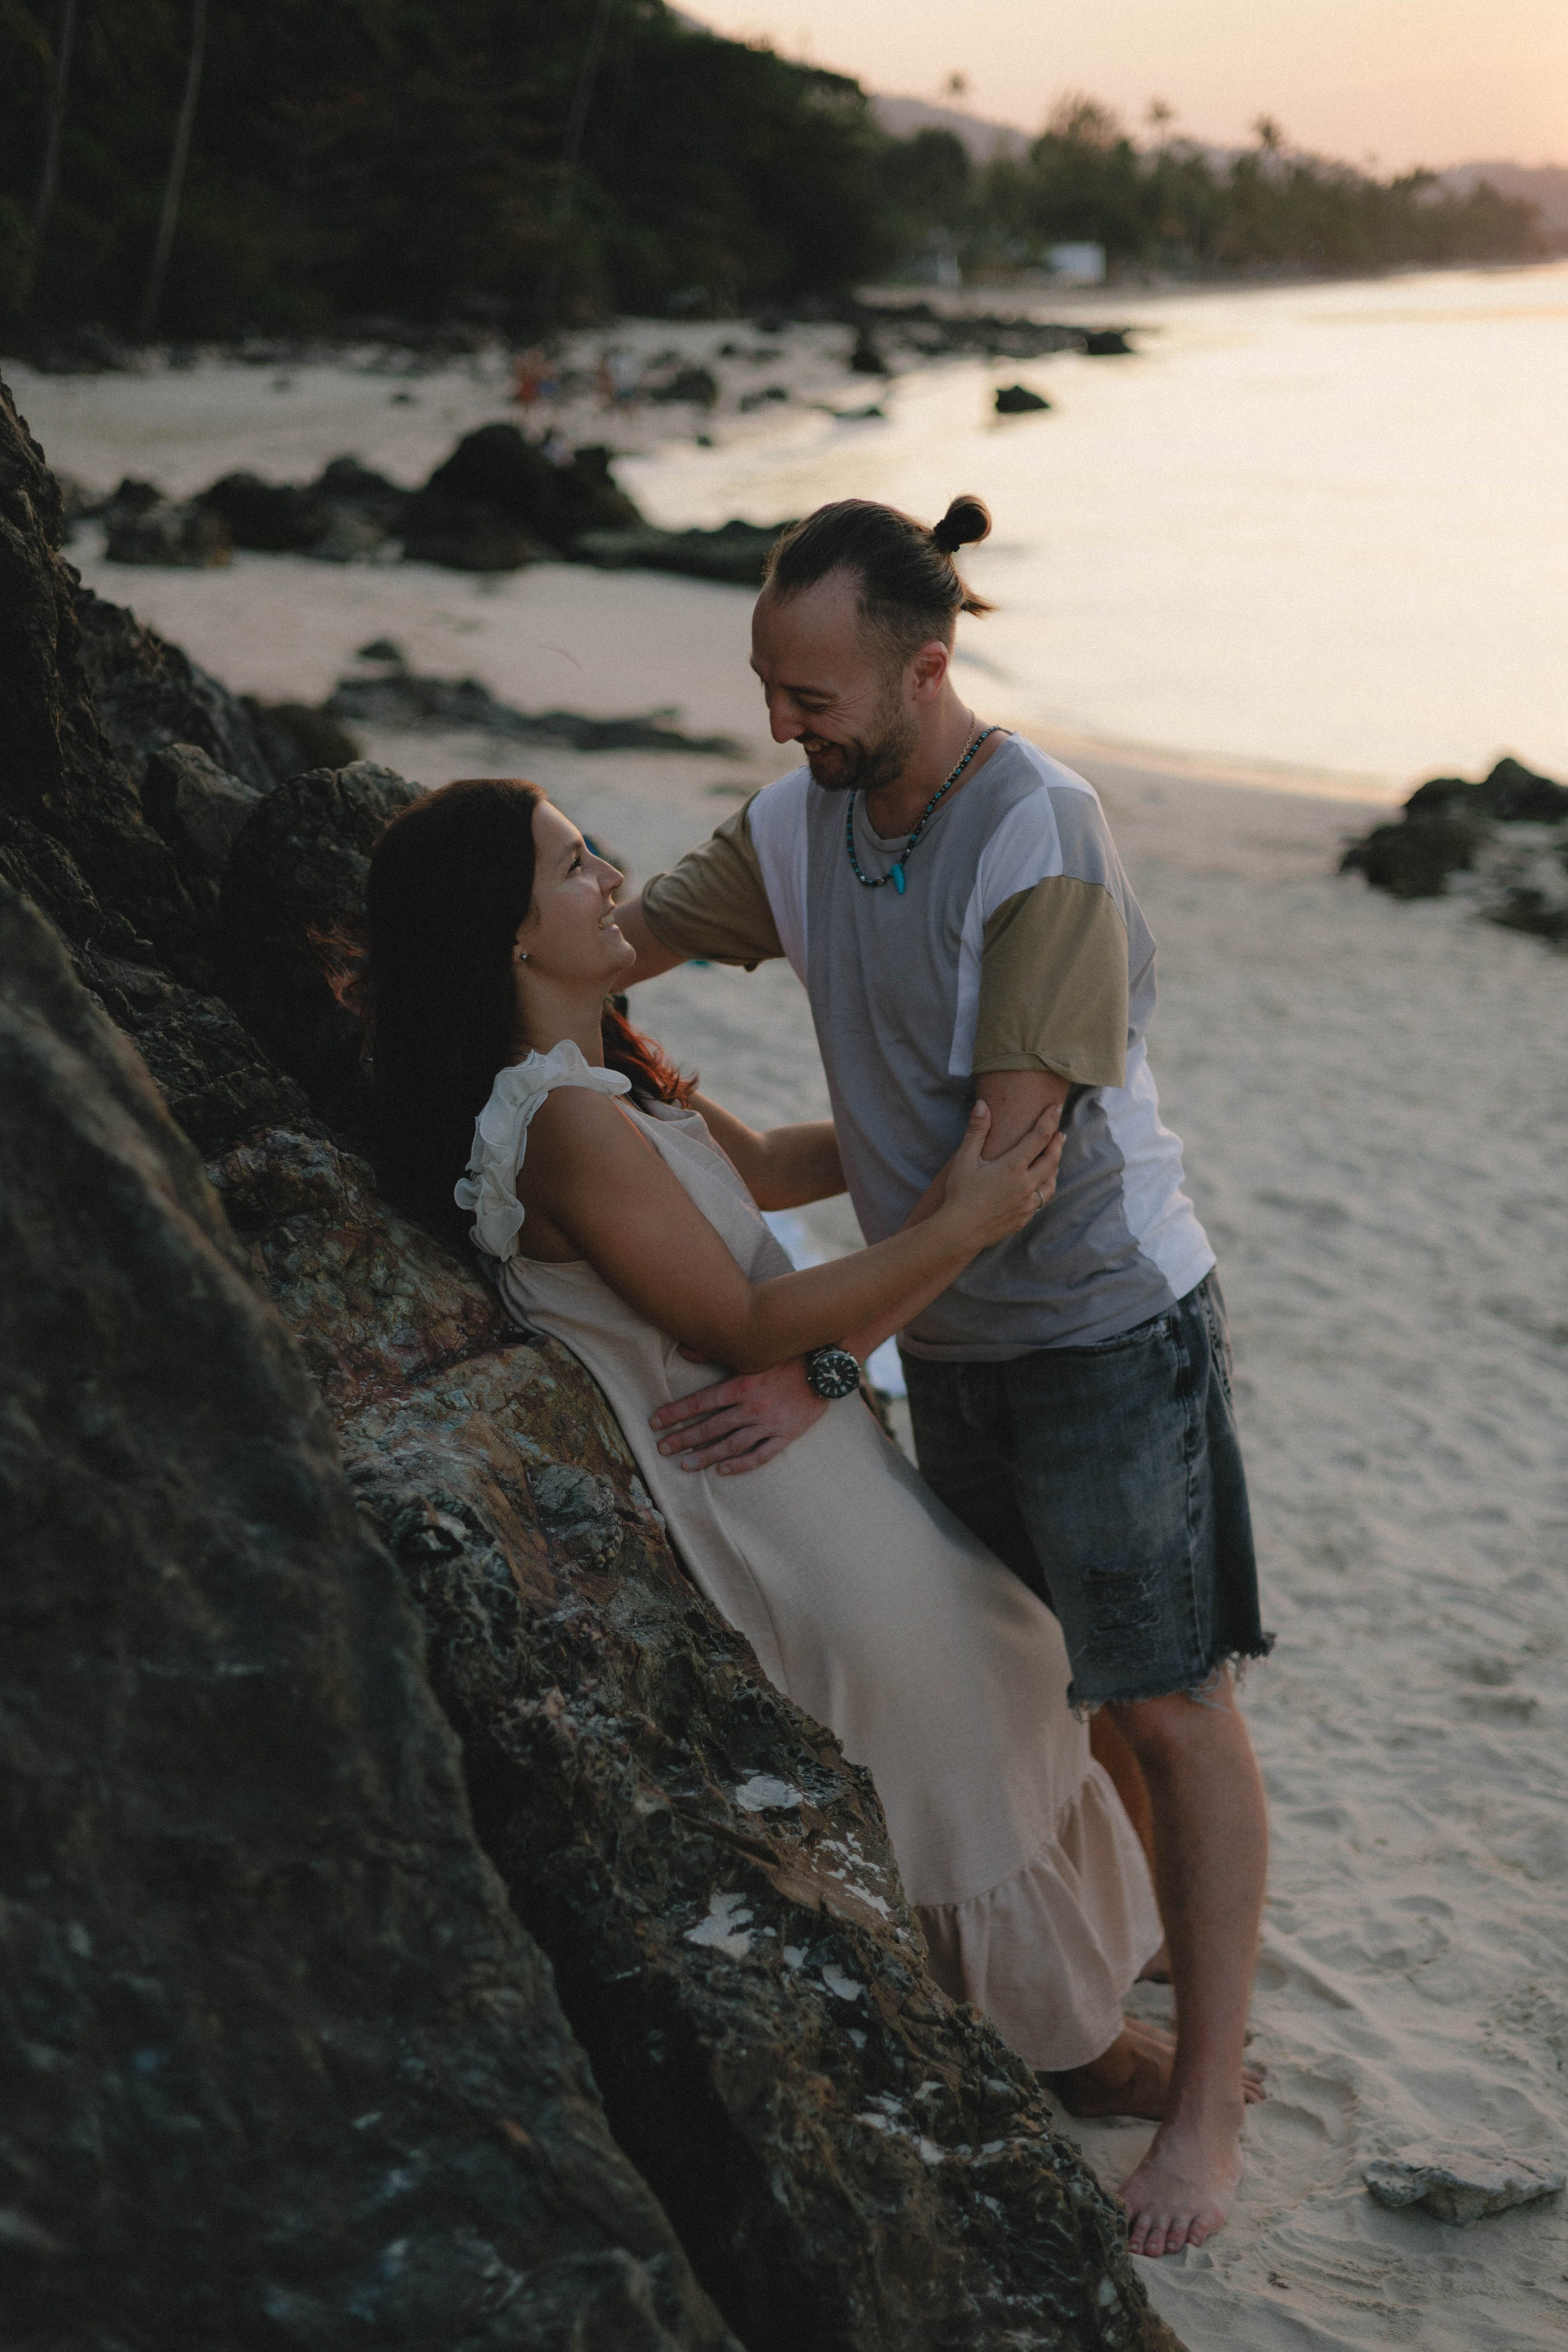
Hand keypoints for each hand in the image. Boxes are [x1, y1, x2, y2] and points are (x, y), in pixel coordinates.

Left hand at [649, 1355, 828, 1474]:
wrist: (827, 1366)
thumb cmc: (787, 1353)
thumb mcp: (752, 1349)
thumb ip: (715, 1351)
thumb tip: (683, 1348)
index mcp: (742, 1384)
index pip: (700, 1402)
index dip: (675, 1413)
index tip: (655, 1422)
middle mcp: (753, 1406)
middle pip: (710, 1427)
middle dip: (683, 1438)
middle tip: (662, 1448)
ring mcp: (770, 1423)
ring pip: (732, 1444)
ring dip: (706, 1455)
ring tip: (685, 1465)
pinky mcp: (787, 1435)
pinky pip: (761, 1455)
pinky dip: (741, 1465)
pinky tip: (723, 1471)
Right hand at [937, 1098, 1064, 1249]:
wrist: (959, 1232)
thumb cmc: (959, 1194)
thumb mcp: (965, 1160)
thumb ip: (976, 1131)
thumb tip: (982, 1104)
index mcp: (1013, 1167)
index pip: (1039, 1137)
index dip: (1049, 1120)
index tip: (1056, 1107)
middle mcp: (1026, 1185)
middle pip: (1051, 1160)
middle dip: (1057, 1144)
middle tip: (1061, 1134)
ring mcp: (1027, 1204)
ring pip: (1050, 1184)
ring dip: (1055, 1169)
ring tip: (1054, 1161)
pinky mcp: (1023, 1219)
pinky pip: (1040, 1202)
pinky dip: (1044, 1189)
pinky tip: (1039, 1189)